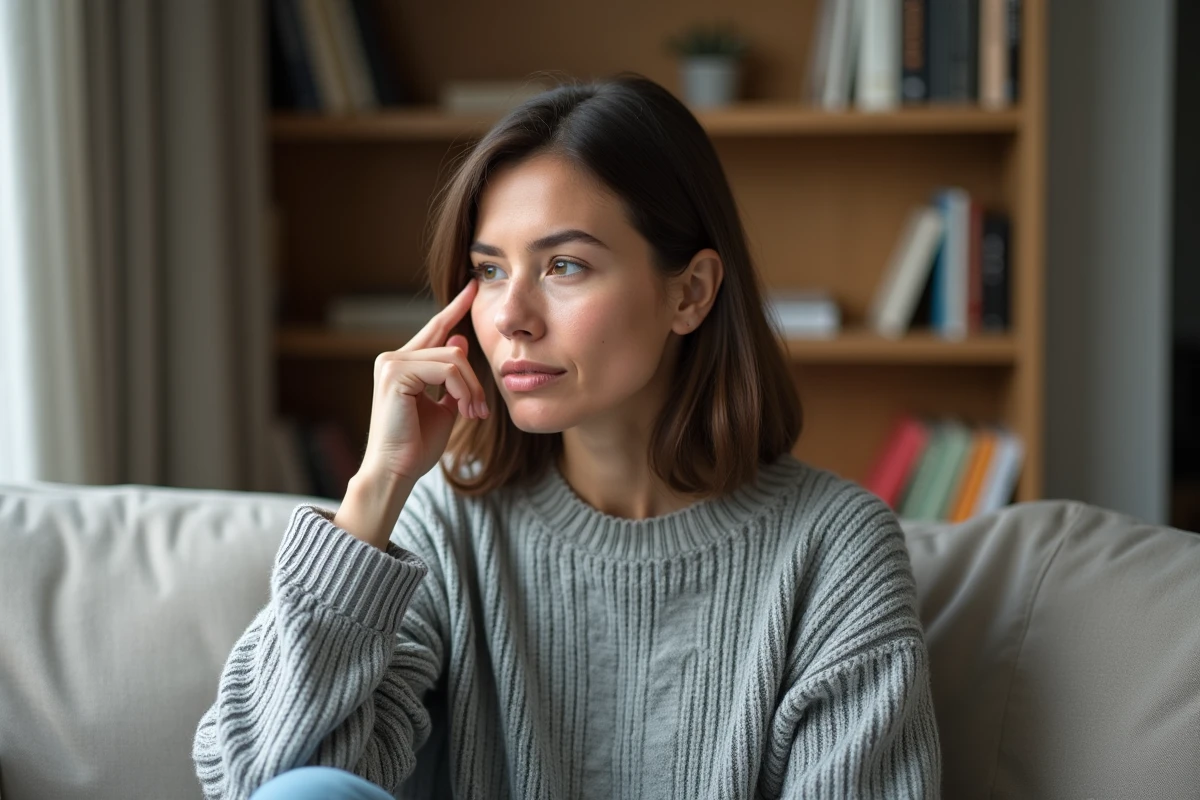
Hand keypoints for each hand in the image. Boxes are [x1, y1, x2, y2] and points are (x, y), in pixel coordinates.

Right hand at [357, 278, 488, 487]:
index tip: (473, 288)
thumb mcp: (444, 407)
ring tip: (474, 414)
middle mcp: (393, 358)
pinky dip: (462, 390)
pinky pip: (446, 369)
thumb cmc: (416, 446)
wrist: (396, 471)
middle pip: (452, 348)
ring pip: (453, 358)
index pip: (434, 328)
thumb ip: (451, 377)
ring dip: (471, 388)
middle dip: (474, 379)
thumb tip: (460, 342)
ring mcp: (391, 363)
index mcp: (403, 364)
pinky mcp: (395, 373)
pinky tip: (464, 411)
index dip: (455, 308)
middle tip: (480, 410)